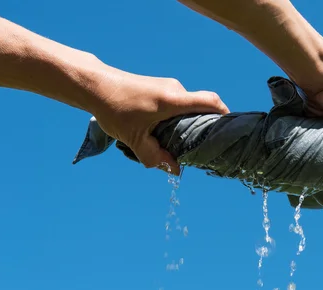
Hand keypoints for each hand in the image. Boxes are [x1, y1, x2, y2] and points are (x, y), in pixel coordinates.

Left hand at [90, 68, 228, 174]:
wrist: (94, 85)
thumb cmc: (114, 109)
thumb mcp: (135, 139)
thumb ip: (155, 157)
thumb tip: (174, 171)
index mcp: (174, 100)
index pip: (211, 103)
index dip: (225, 116)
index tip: (229, 131)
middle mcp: (175, 90)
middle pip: (201, 108)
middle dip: (203, 127)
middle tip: (199, 147)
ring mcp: (167, 87)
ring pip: (187, 107)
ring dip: (185, 124)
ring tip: (175, 142)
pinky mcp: (159, 88)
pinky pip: (177, 104)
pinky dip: (175, 118)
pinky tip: (162, 131)